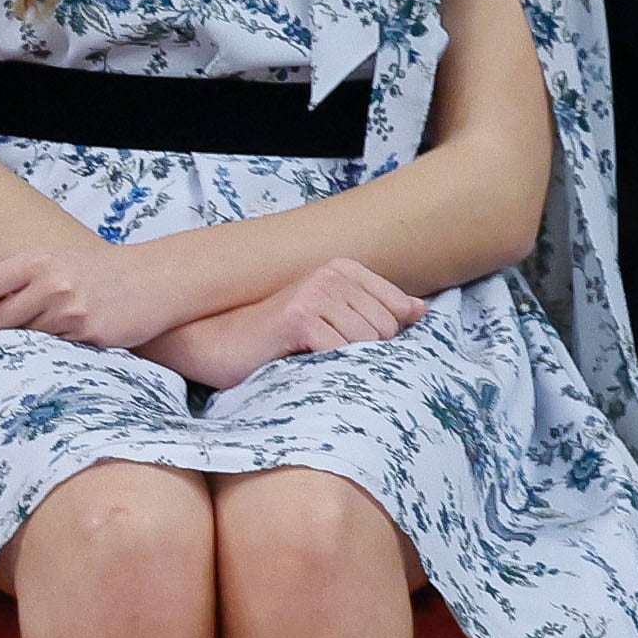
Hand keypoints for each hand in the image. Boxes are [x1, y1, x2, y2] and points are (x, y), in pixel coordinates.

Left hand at [0, 236, 199, 352]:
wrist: (154, 279)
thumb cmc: (103, 271)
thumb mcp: (61, 261)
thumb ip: (25, 279)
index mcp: (38, 261)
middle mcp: (49, 284)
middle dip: (2, 326)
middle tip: (23, 321)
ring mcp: (67, 311)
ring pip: (25, 338)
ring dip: (34, 338)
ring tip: (62, 322)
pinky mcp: (86, 335)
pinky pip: (55, 351)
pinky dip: (60, 348)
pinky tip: (80, 332)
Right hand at [142, 258, 427, 388]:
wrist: (216, 343)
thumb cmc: (275, 337)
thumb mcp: (330, 318)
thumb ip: (376, 310)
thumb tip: (421, 310)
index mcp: (344, 269)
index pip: (399, 311)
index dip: (381, 339)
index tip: (346, 348)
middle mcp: (331, 274)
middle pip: (387, 330)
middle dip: (364, 353)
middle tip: (324, 357)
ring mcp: (315, 292)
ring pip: (368, 342)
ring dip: (345, 363)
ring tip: (312, 361)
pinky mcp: (298, 316)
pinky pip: (341, 351)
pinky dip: (328, 368)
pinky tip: (301, 363)